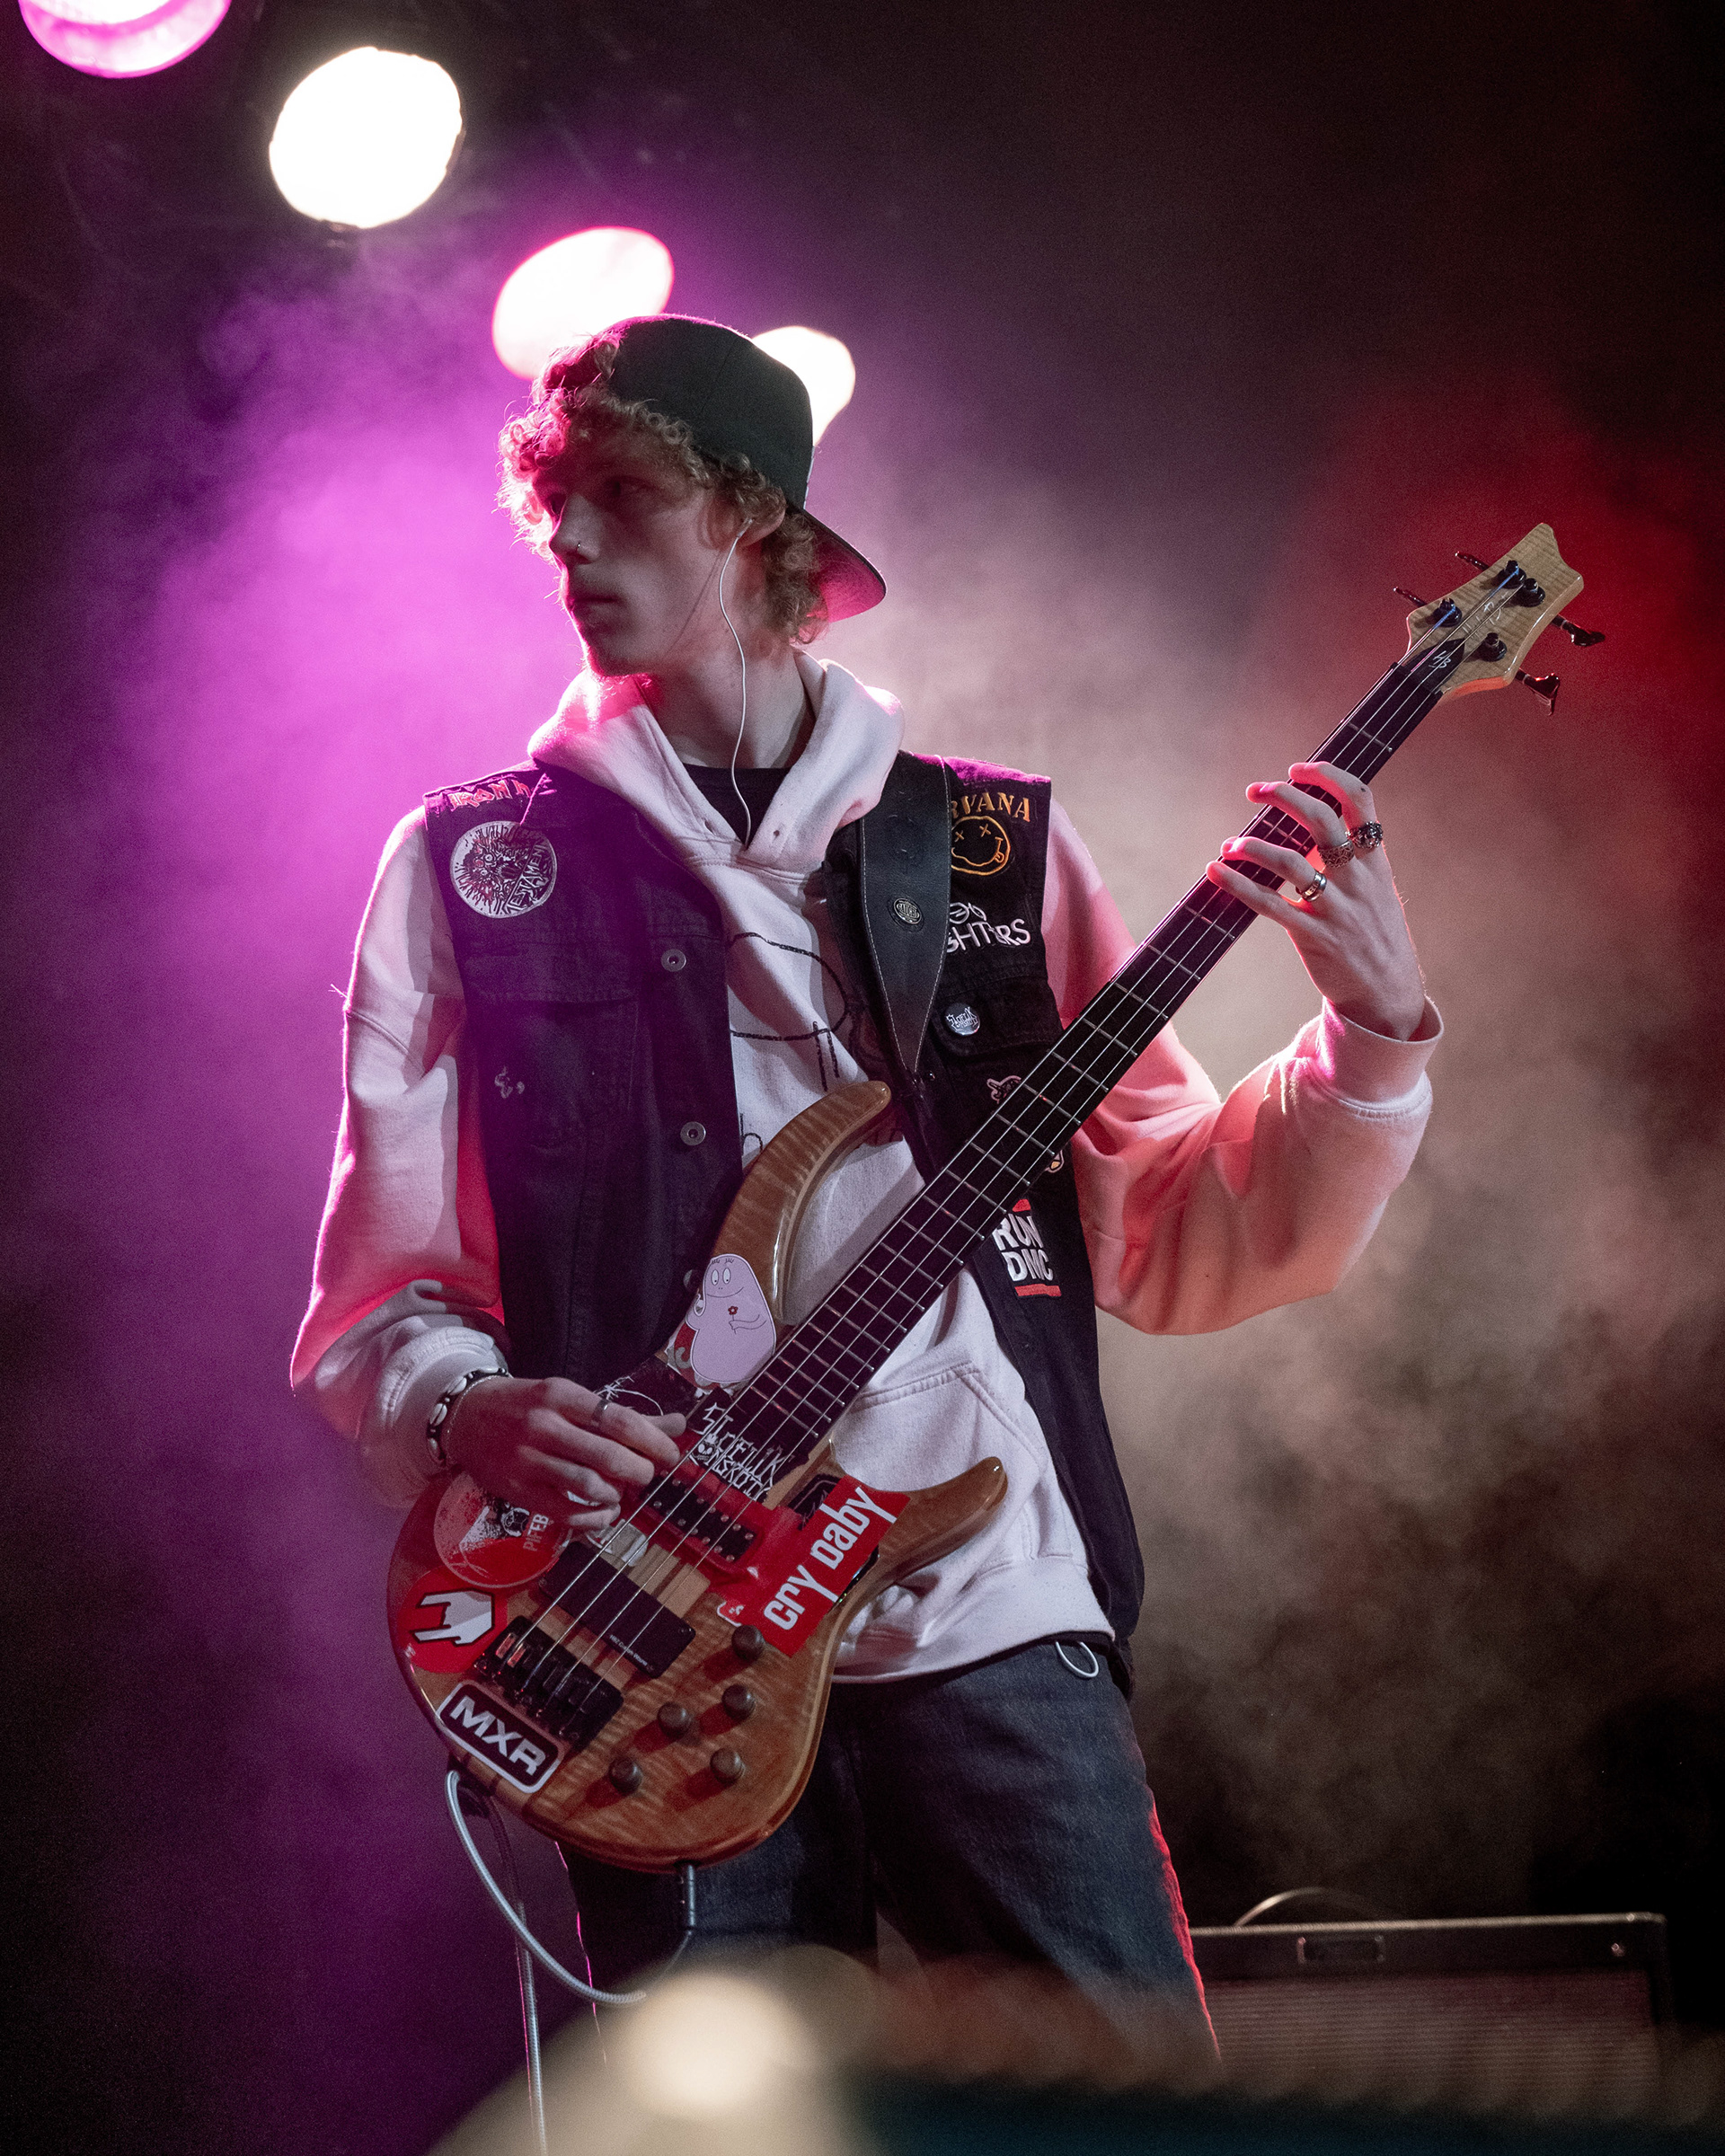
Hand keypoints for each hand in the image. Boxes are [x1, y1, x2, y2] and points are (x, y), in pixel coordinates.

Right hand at [443, 1376, 684, 1531]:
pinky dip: (593, 1518)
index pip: (619, 1420)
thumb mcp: (571, 1398)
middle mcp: (544, 1425)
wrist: (466, 1416)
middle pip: (607, 1455)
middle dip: (639, 1470)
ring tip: (621, 1492)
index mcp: (562, 1395)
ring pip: (587, 1485)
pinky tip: (604, 1511)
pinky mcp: (517, 1490)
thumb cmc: (528, 1405)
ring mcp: (528, 1460)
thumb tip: (679, 1425)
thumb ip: (623, 1416)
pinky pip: (564, 1512)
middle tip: (647, 1474)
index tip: (672, 1456)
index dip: (653, 1441)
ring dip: (616, 1494)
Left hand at [1204, 762, 1426, 1039]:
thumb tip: (1312, 820)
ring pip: (1290, 861)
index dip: (1328, 775)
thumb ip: (1353, 855)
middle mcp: (1357, 878)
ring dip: (1253, 846)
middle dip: (1284, 796)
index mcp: (1375, 860)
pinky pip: (1270, 905)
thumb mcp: (1378, 888)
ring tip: (1230, 844)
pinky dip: (1238, 885)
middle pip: (1320, 819)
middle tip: (1255, 791)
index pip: (1360, 799)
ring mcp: (1336, 908)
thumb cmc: (1375, 933)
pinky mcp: (1313, 936)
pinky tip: (1216, 871)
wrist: (1387, 992)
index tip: (1298, 768)